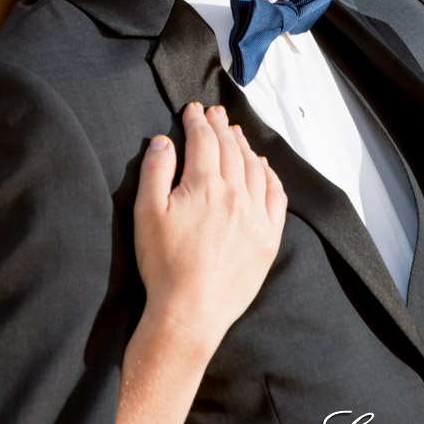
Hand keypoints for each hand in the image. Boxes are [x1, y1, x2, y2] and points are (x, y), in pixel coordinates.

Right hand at [133, 103, 286, 358]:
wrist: (189, 313)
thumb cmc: (163, 266)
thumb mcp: (146, 214)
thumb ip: (155, 171)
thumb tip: (163, 141)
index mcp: (205, 186)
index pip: (204, 141)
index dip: (197, 121)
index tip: (192, 110)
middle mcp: (236, 196)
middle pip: (230, 150)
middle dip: (220, 128)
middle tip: (214, 114)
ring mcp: (256, 218)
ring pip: (255, 170)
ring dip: (245, 147)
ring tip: (235, 135)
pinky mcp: (268, 239)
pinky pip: (276, 198)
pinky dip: (271, 177)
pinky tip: (264, 169)